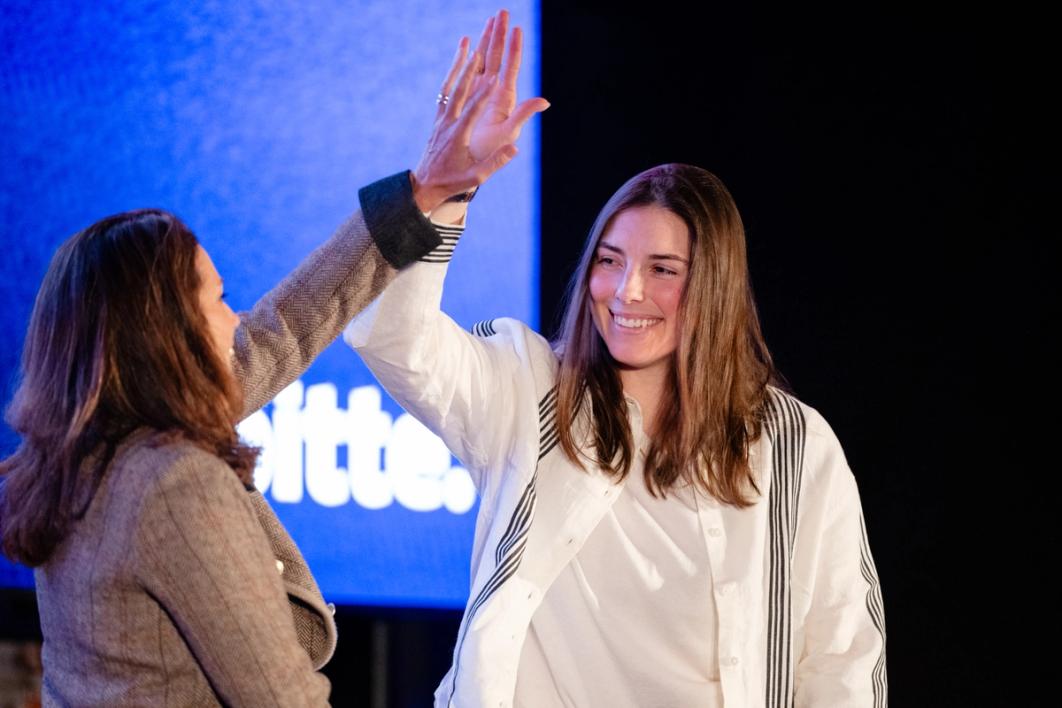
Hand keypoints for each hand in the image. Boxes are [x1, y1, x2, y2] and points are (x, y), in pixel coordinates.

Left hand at [412, 11, 548, 212]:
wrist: (425, 184)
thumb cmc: (453, 182)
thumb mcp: (477, 177)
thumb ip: (496, 162)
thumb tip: (515, 148)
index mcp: (458, 137)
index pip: (472, 112)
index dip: (484, 95)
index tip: (495, 78)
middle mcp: (447, 124)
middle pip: (459, 93)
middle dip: (470, 71)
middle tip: (481, 51)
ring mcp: (440, 119)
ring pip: (449, 87)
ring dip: (459, 65)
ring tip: (468, 44)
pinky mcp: (438, 118)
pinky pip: (445, 92)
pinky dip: (452, 75)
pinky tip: (459, 61)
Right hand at [467, 10, 548, 162]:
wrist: (470, 163)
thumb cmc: (489, 152)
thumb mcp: (508, 133)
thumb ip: (524, 115)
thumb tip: (545, 101)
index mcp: (504, 98)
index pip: (510, 67)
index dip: (514, 48)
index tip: (517, 29)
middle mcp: (494, 92)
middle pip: (498, 57)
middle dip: (501, 34)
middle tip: (503, 12)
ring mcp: (481, 92)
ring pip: (485, 60)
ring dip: (488, 39)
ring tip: (491, 20)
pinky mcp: (469, 97)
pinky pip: (469, 71)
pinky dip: (470, 55)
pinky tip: (469, 43)